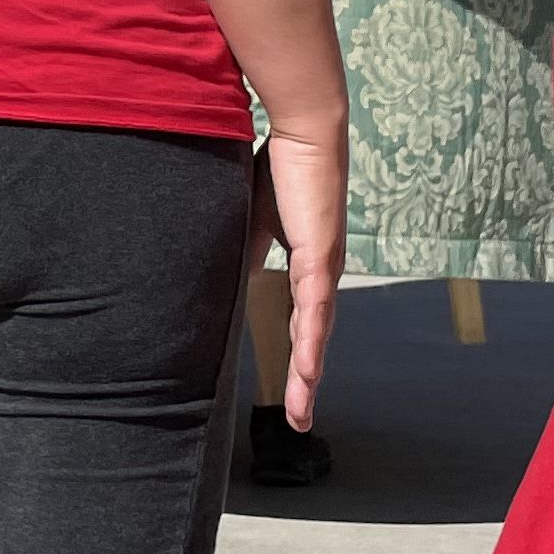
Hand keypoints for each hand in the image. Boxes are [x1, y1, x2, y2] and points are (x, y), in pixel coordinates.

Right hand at [259, 129, 345, 431]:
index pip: (303, 322)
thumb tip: (229, 277)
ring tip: (301, 412)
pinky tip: (309, 372)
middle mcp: (322, 275)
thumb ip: (246, 250)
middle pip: (313, 339)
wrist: (305, 133)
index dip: (299, 356)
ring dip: (308, 375)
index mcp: (308, 267)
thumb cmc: (281, 167)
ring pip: (317, 335)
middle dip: (305, 381)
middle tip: (299, 420)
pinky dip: (312, 344)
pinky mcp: (321, 258)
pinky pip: (314, 310)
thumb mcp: (253, 220)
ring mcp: (325, 270)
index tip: (296, 389)